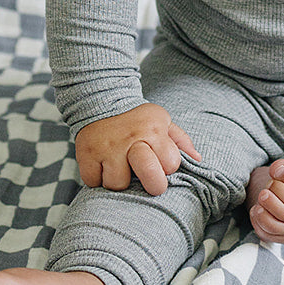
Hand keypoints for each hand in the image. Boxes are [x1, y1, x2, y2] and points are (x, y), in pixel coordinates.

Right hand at [75, 104, 199, 195]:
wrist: (100, 99)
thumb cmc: (137, 118)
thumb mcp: (162, 121)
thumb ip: (180, 140)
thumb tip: (197, 159)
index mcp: (153, 130)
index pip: (171, 162)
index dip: (168, 167)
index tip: (163, 164)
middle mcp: (130, 138)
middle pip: (149, 174)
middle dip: (154, 185)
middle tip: (150, 183)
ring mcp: (107, 147)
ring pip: (117, 184)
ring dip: (119, 181)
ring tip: (120, 168)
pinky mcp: (86, 153)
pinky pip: (93, 181)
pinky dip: (97, 178)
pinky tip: (102, 167)